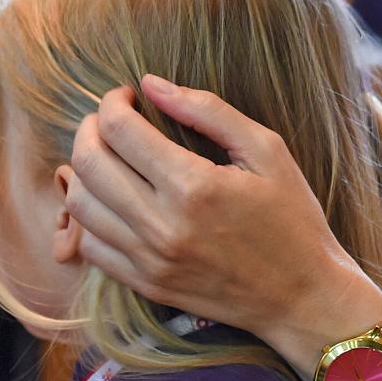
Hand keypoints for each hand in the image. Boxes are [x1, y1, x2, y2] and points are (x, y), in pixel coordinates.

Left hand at [61, 75, 381, 375]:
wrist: (302, 296)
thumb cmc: (292, 217)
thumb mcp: (267, 150)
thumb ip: (208, 111)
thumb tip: (152, 84)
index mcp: (194, 186)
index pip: (120, 130)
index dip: (113, 102)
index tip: (128, 95)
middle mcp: (162, 225)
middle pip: (87, 163)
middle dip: (90, 128)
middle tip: (110, 119)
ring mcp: (148, 260)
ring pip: (79, 204)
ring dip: (83, 170)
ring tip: (109, 156)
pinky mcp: (144, 284)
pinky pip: (90, 245)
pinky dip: (88, 215)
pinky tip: (113, 198)